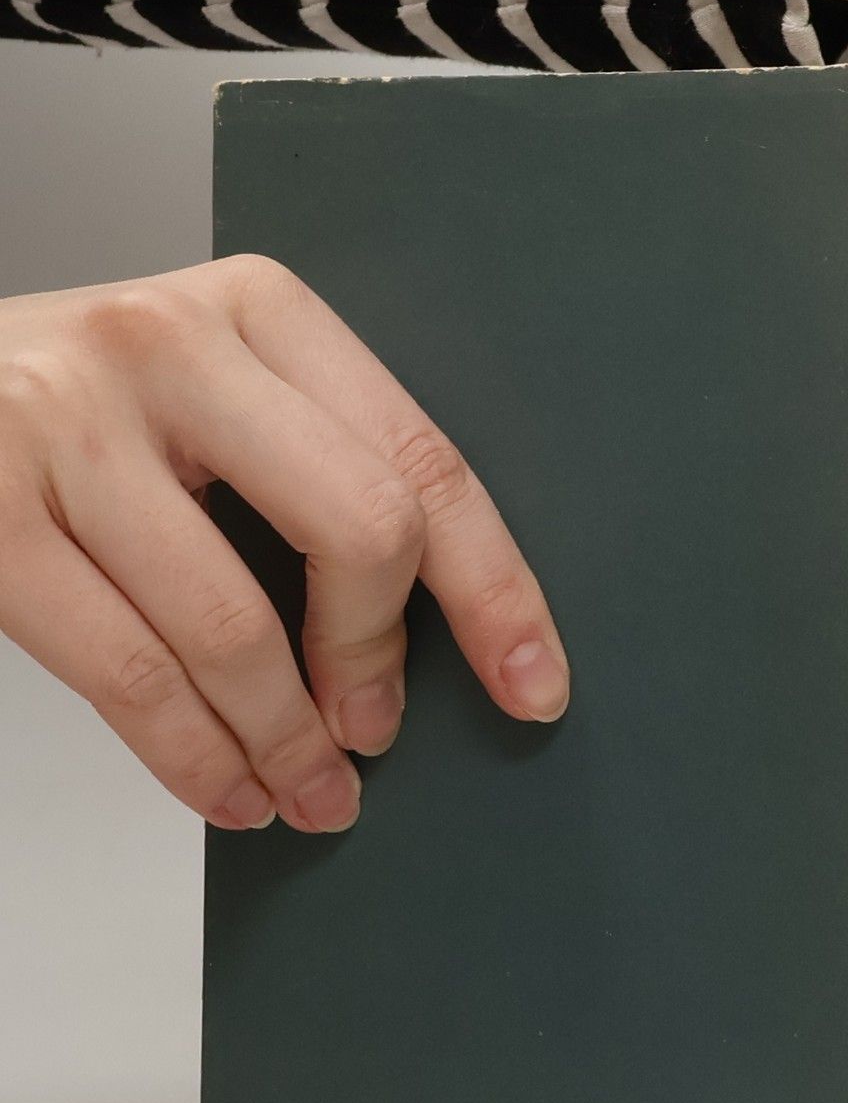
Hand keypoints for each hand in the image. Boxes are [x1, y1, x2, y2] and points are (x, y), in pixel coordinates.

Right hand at [0, 256, 569, 832]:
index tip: (532, 683)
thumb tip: (418, 643)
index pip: (422, 462)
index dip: (494, 591)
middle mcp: (165, 342)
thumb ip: (309, 471)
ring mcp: (61, 420)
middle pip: (359, 529)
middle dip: (380, 660)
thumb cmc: (65, 408)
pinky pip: (129, 672)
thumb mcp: (202, 396)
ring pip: (236, 627)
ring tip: (309, 793)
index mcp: (257, 309)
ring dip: (288, 742)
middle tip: (375, 733)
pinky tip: (227, 789)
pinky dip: (194, 757)